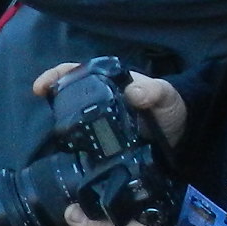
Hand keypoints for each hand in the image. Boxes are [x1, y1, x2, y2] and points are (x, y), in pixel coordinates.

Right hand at [31, 60, 186, 146]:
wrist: (185, 135)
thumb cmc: (173, 107)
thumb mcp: (166, 96)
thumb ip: (154, 91)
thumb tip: (135, 92)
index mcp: (111, 83)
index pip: (78, 72)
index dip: (57, 75)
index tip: (41, 87)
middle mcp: (102, 101)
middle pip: (69, 95)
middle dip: (52, 98)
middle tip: (41, 108)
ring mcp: (103, 123)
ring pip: (74, 119)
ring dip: (60, 124)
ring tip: (51, 133)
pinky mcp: (106, 144)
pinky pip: (85, 142)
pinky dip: (73, 146)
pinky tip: (67, 153)